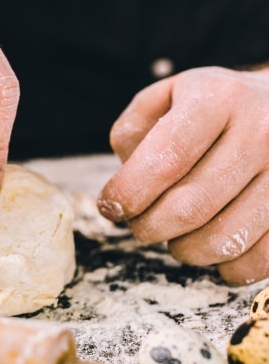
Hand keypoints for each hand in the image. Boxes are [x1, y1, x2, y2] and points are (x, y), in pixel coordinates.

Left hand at [98, 66, 268, 284]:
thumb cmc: (210, 107)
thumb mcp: (166, 96)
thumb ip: (133, 131)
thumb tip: (121, 189)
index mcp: (218, 99)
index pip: (164, 160)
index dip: (128, 193)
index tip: (110, 206)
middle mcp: (260, 132)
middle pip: (189, 207)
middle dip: (149, 227)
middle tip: (139, 224)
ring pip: (223, 240)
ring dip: (183, 249)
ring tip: (174, 234)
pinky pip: (260, 259)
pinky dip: (225, 267)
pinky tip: (210, 246)